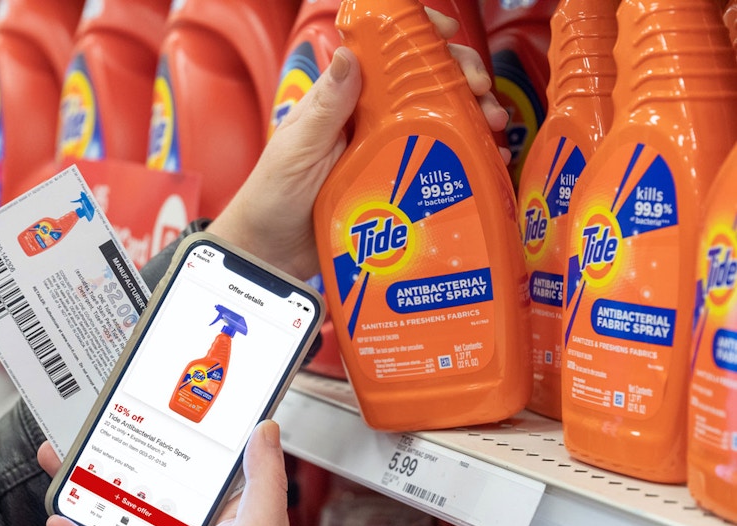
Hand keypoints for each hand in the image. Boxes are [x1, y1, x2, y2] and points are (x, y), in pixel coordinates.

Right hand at [38, 420, 289, 525]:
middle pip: (159, 484)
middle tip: (101, 429)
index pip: (213, 465)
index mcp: (237, 516)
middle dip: (128, 457)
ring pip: (126, 515)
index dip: (192, 435)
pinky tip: (62, 522)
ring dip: (92, 492)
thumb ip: (262, 479)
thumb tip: (266, 428)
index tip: (168, 406)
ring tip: (65, 465)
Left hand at [207, 8, 509, 281]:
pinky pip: (434, 165)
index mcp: (343, 98)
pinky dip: (463, 159)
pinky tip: (486, 162)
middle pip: (423, 84)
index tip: (450, 36)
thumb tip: (348, 55)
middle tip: (484, 94)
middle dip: (461, 79)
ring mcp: (385, 150)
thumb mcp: (297, 148)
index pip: (385, 53)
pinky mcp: (395, 184)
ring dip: (470, 118)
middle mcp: (369, 118)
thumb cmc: (273, 195)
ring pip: (436, 121)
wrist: (271, 251)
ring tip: (493, 127)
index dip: (421, 37)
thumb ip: (326, 106)